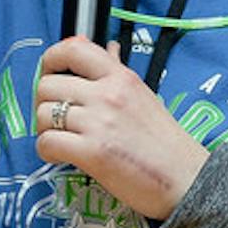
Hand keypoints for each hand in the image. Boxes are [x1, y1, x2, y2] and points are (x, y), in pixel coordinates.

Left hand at [34, 37, 209, 222]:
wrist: (184, 178)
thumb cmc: (166, 143)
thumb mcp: (144, 95)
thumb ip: (118, 73)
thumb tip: (107, 49)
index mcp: (121, 77)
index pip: (73, 49)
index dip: (50, 60)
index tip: (50, 75)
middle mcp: (108, 94)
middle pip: (47, 85)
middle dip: (43, 102)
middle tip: (55, 117)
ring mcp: (99, 123)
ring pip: (42, 113)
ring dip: (44, 128)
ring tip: (62, 139)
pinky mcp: (92, 152)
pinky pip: (47, 142)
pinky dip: (47, 151)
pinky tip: (62, 156)